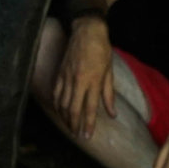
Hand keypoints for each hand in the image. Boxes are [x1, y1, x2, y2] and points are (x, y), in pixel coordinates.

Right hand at [54, 17, 115, 140]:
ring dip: (65, 117)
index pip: (89, 108)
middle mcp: (78, 80)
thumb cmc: (102, 50)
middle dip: (74, 125)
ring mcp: (67, 76)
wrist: (87, 31)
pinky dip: (57, 104)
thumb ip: (109, 95)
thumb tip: (112, 114)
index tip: (86, 136)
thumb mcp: (109, 72)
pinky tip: (60, 111)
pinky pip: (56, 92)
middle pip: (73, 109)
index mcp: (93, 80)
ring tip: (69, 126)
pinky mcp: (60, 72)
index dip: (88, 124)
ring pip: (62, 103)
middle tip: (77, 135)